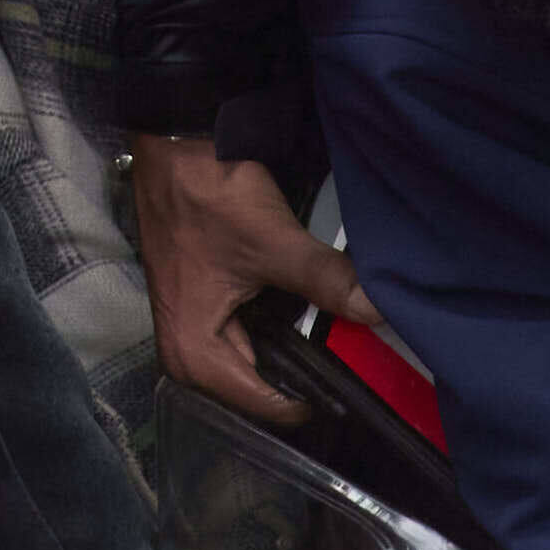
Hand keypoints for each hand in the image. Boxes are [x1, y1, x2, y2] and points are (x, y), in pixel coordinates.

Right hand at [130, 121, 363, 417]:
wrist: (174, 146)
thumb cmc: (208, 196)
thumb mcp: (272, 242)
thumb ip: (324, 280)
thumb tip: (376, 308)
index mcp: (192, 353)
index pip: (261, 404)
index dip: (308, 403)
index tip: (350, 400)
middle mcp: (185, 354)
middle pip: (257, 388)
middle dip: (302, 379)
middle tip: (353, 373)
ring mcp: (191, 331)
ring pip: (255, 363)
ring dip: (291, 355)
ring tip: (337, 350)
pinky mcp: (202, 308)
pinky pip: (247, 338)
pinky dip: (277, 333)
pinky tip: (308, 324)